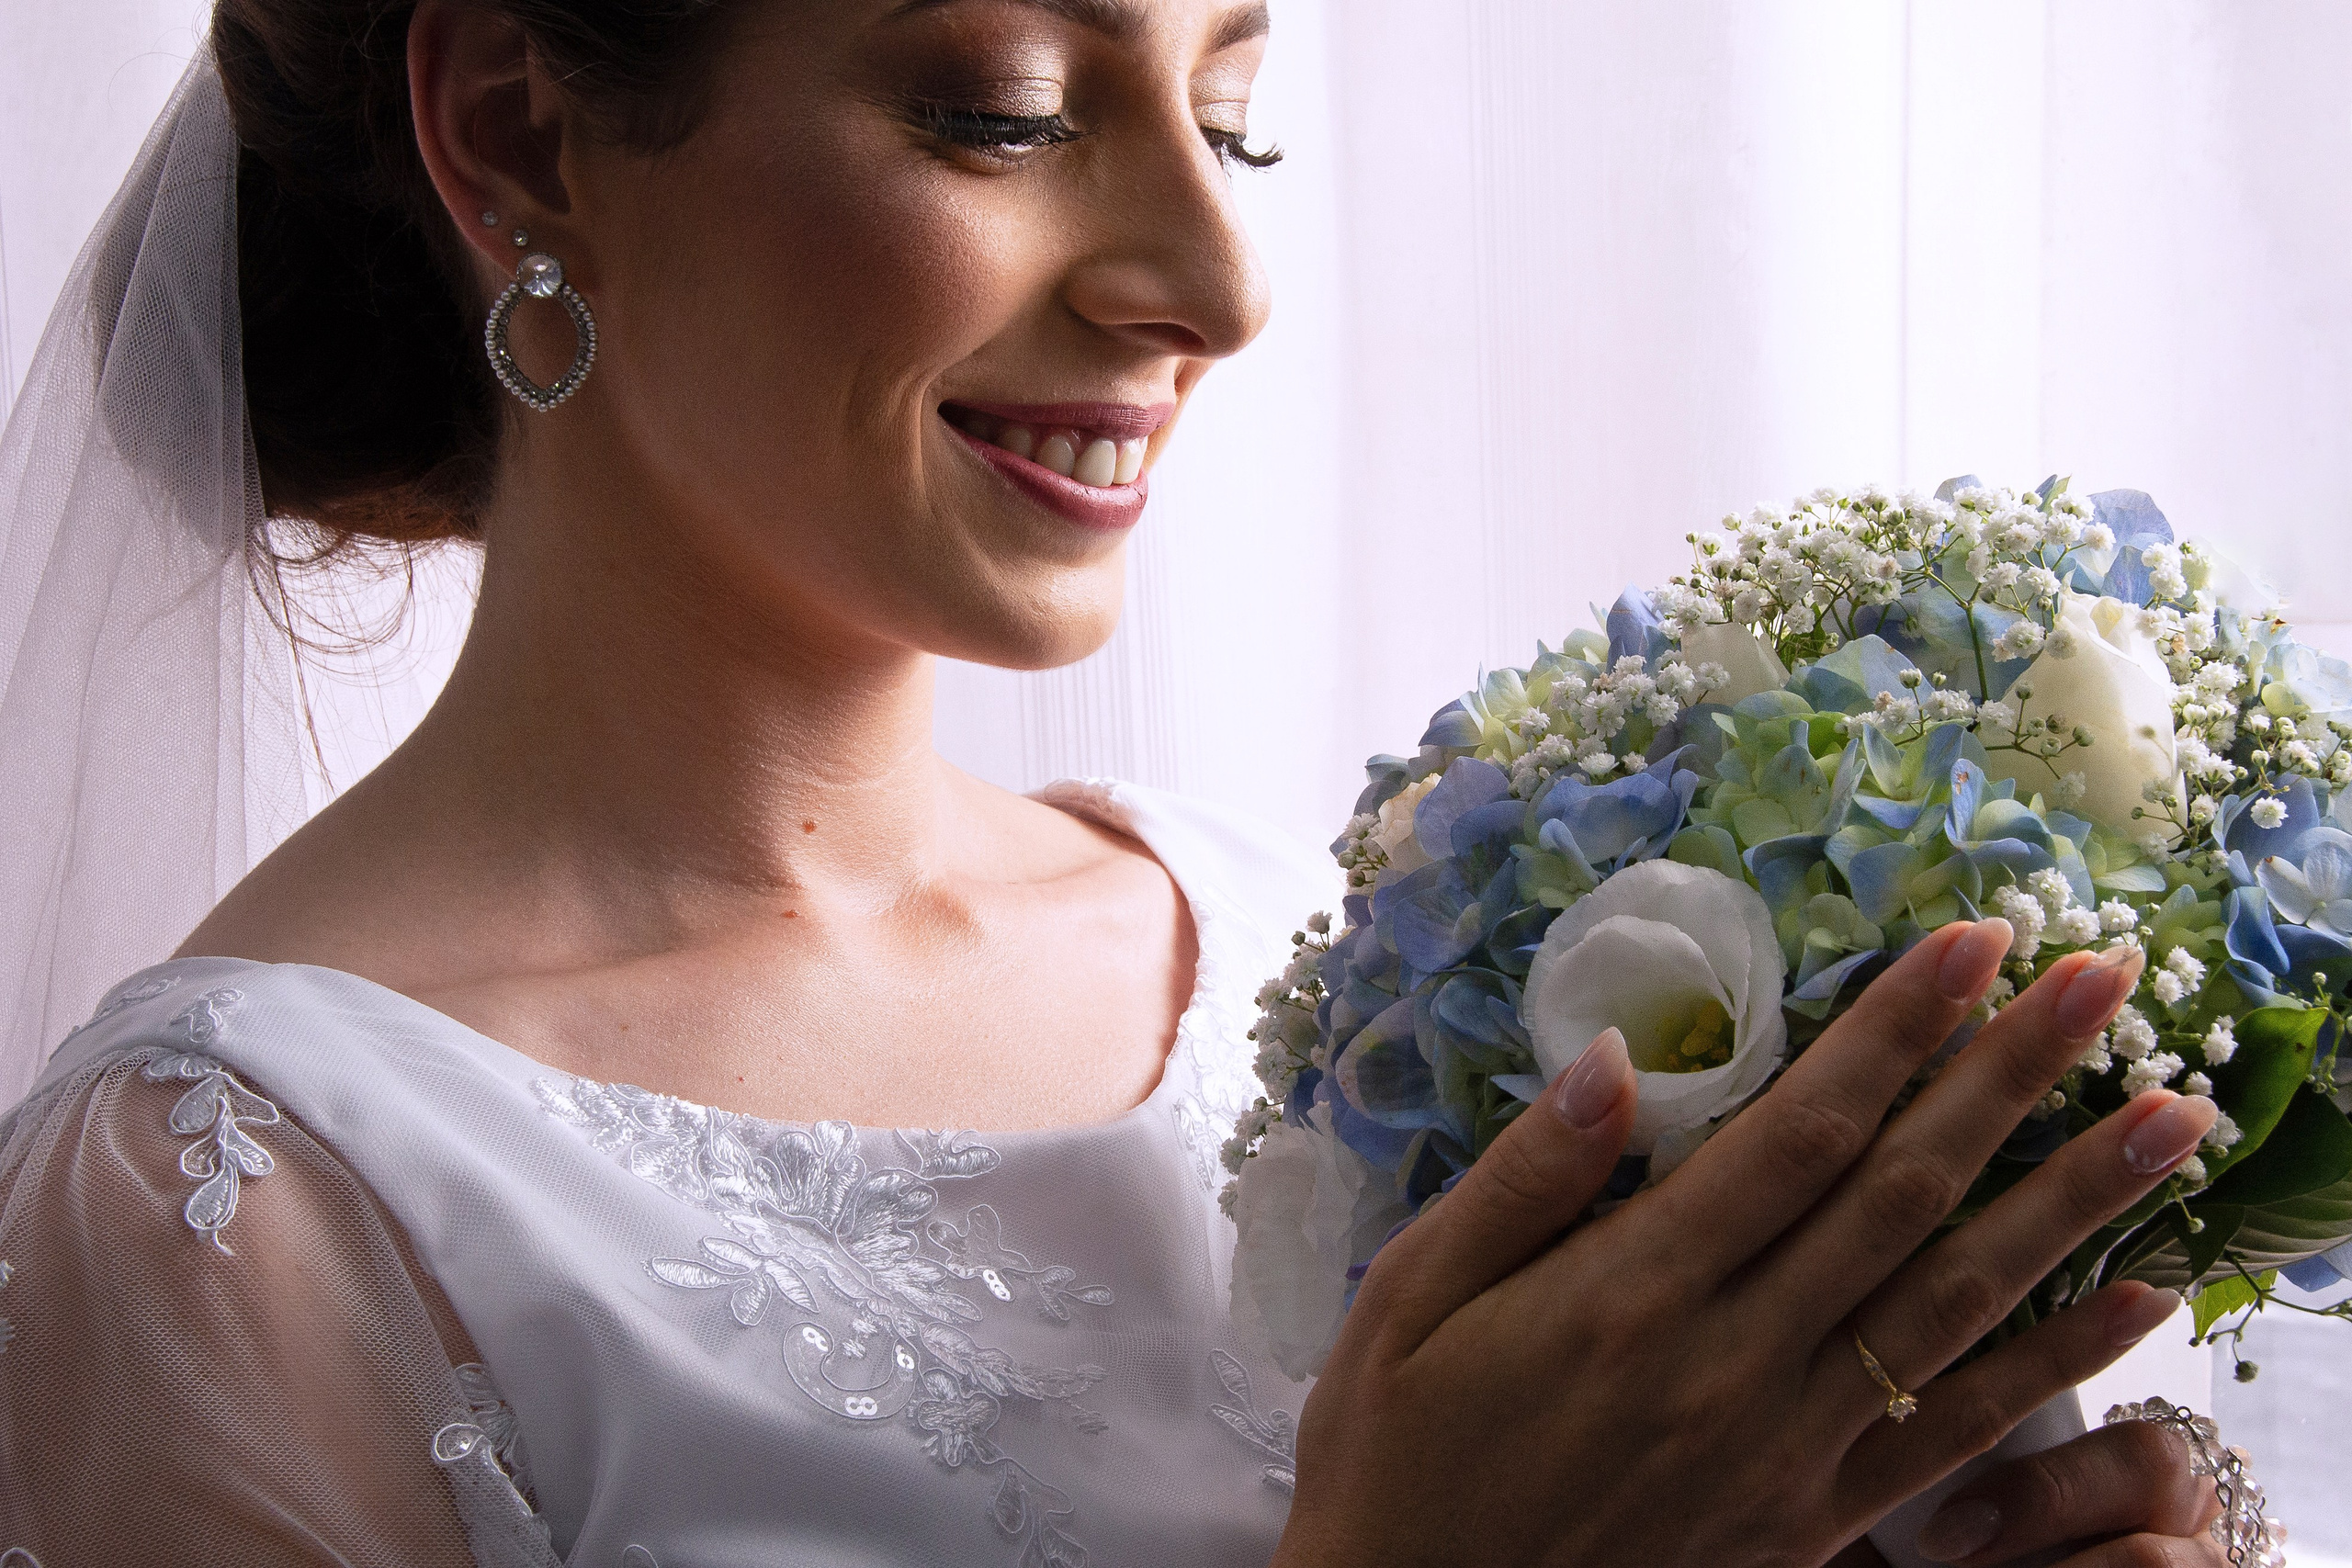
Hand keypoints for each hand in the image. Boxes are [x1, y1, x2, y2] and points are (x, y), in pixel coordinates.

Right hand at [1272, 920, 2216, 1567]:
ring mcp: (1787, 1447)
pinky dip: (2060, 1363)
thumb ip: (1520, 1182)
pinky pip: (1961, 1431)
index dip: (1895, 1032)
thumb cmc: (1395, 1457)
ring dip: (2075, 1198)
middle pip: (1903, 1194)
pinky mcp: (1816, 1520)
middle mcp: (1731, 1362)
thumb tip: (1610, 1056)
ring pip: (1959, 1299)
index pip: (1798, 1135)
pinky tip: (2138, 1299)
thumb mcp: (1407, 1302)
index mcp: (1627, 1294)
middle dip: (2011, 1075)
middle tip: (2103, 979)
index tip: (1974, 942)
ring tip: (2173, 1116)